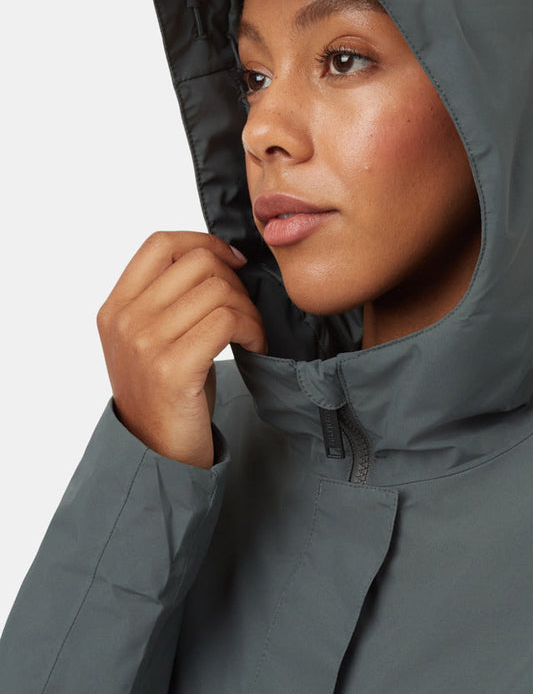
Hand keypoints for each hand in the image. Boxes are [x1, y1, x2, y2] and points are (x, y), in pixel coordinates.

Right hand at [97, 231, 266, 468]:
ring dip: (249, 309)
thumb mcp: (153, 338)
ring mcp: (146, 343)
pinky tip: (254, 346)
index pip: (161, 244)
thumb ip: (169, 298)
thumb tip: (219, 257)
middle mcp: (126, 320)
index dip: (204, 242)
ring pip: (218, 290)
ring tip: (251, 332)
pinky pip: (227, 320)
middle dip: (236, 281)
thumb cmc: (166, 392)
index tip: (233, 262)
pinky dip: (252, 329)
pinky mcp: (174, 367)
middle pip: (198, 262)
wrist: (157, 451)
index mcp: (116, 307)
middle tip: (246, 309)